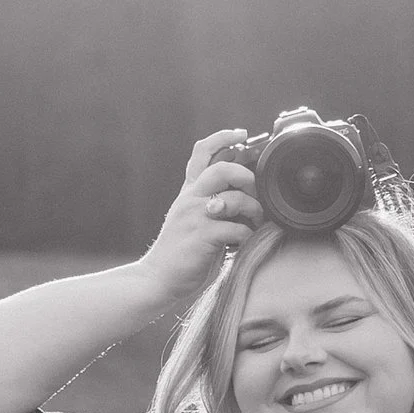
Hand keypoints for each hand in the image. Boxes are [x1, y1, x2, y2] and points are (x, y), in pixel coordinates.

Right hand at [138, 128, 265, 304]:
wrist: (157, 278)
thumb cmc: (181, 252)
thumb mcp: (191, 218)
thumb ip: (210, 201)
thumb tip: (241, 190)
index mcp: (189, 192)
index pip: (201, 152)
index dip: (223, 137)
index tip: (242, 134)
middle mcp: (190, 199)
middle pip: (222, 169)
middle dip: (246, 176)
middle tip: (255, 191)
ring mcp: (195, 216)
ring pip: (234, 199)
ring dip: (254, 211)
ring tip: (255, 223)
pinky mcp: (202, 237)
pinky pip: (237, 229)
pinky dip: (248, 236)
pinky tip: (244, 243)